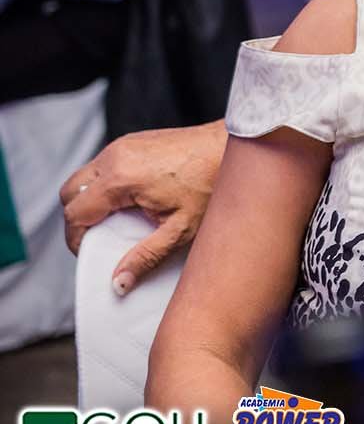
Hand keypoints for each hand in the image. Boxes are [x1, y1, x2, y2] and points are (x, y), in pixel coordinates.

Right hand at [60, 120, 226, 294]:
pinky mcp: (133, 141)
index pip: (75, 213)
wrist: (234, 146)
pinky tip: (130, 200)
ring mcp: (123, 145)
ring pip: (84, 177)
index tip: (90, 253)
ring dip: (90, 200)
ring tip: (116, 220)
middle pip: (70, 193)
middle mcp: (115, 157)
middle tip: (98, 238)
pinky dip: (104, 185)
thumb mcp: (181, 229)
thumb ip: (146, 257)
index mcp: (120, 179)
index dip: (77, 239)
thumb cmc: (214, 182)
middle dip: (77, 218)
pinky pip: (103, 165)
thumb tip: (119, 282)